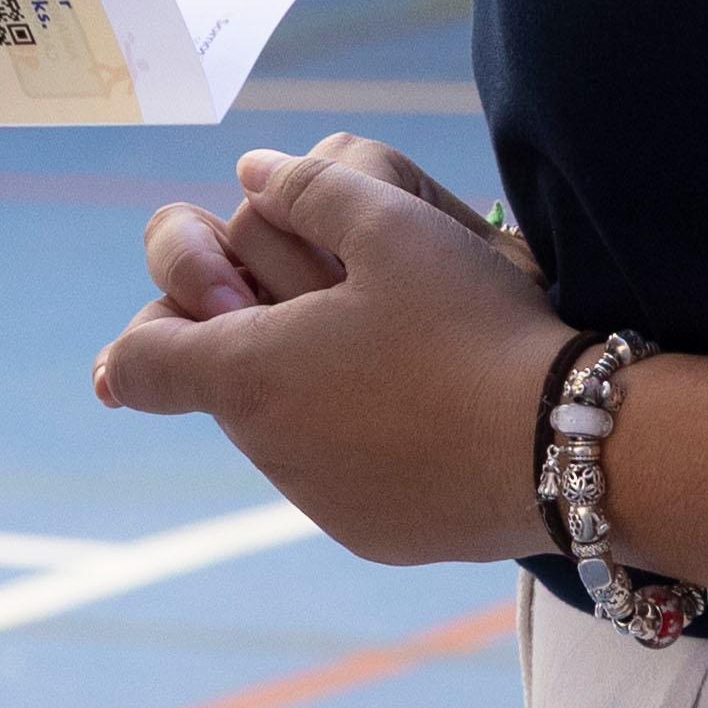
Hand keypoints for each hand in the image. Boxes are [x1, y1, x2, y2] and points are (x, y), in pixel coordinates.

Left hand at [90, 135, 573, 566]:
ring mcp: (320, 501)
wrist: (571, 446)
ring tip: (390, 345)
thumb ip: (304, 186)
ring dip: (305, 385)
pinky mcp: (371, 535)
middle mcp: (269, 451)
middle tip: (322, 295)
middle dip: (247, 335)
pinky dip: (356, 436)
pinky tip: (424, 405)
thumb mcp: (391, 223)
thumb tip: (250, 172)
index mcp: (249, 374)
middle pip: (217, 384)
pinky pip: (336, 475)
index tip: (199, 302)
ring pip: (279, 429)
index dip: (153, 323)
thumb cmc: (472, 324)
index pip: (137, 361)